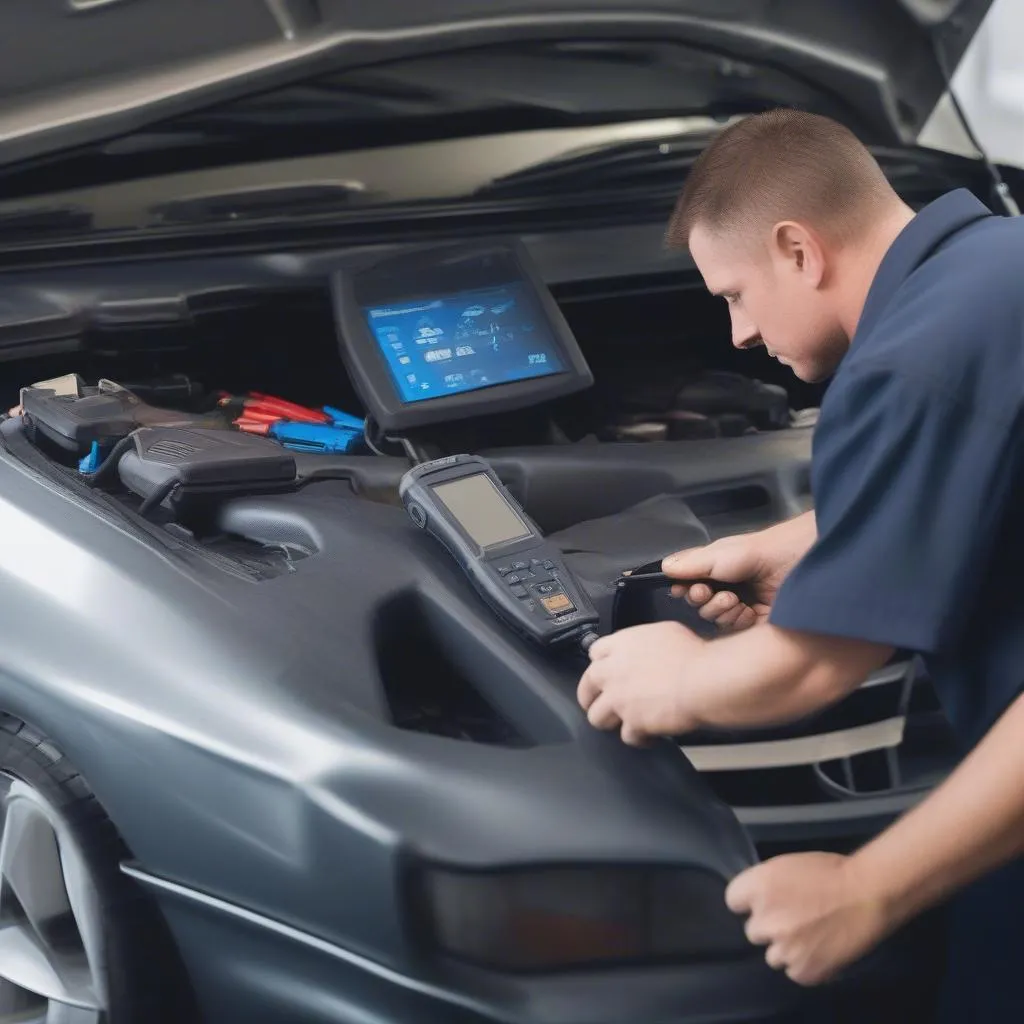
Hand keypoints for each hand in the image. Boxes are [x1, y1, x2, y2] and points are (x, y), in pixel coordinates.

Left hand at [576, 621, 705, 744]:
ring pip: (596, 716)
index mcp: (620, 645)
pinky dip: (638, 737)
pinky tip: (648, 734)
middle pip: (586, 687)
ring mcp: (618, 698)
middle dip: (591, 697)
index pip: (595, 653)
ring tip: (623, 721)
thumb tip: (647, 649)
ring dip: (610, 720)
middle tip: (601, 703)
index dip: (601, 664)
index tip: (606, 671)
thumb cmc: (693, 655)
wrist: (703, 679)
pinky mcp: (631, 722)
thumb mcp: (665, 632)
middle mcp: (612, 671)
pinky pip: (626, 736)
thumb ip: (644, 643)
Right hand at [662, 513, 814, 631]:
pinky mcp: (757, 623)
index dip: (682, 587)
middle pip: (699, 604)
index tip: (680, 589)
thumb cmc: (765, 552)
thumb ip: (692, 563)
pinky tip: (746, 611)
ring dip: (719, 610)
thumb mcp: (722, 553)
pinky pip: (734, 630)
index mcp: (718, 567)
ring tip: (733, 599)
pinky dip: (736, 621)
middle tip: (707, 592)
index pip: (690, 581)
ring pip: (714, 619)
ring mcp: (743, 605)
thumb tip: (664, 568)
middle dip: (700, 599)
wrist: (803, 564)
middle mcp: (728, 586)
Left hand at [725, 852, 889, 985]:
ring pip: (772, 955)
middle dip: (769, 926)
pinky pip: (794, 972)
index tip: (763, 902)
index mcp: (757, 887)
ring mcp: (783, 948)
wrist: (867, 894)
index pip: (733, 901)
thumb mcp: (787, 865)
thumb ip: (766, 885)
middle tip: (793, 919)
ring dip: (786, 948)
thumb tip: (759, 899)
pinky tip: (820, 951)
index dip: (749, 902)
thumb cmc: (830, 871)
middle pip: (753, 931)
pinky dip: (805, 965)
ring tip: (809, 937)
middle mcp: (764, 919)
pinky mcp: (804, 970)